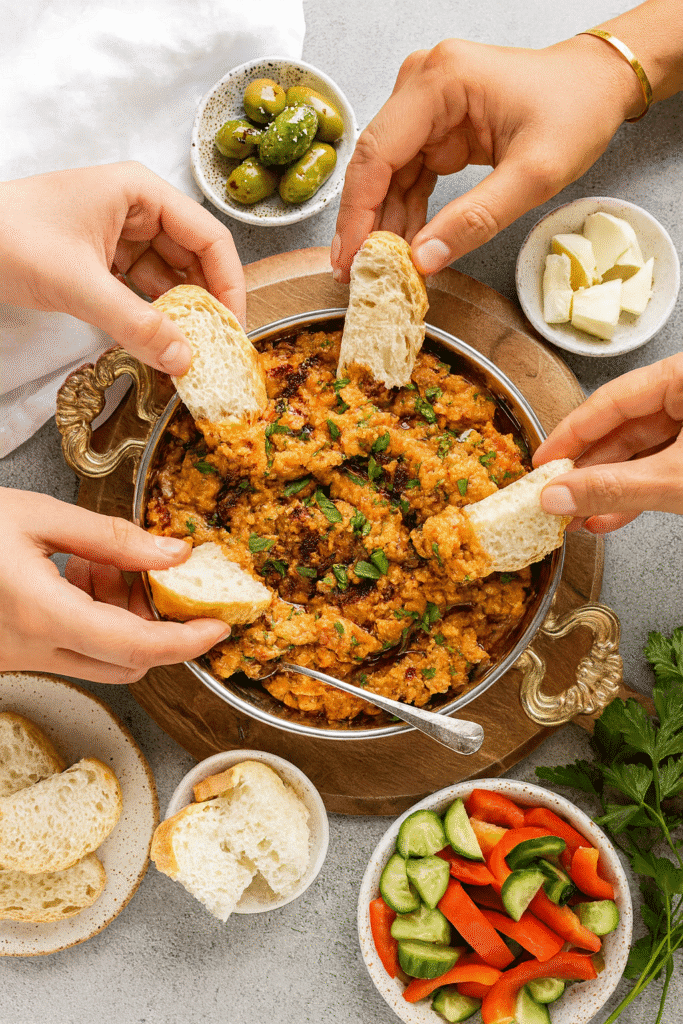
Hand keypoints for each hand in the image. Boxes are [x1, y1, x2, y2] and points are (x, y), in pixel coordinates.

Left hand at [0, 162, 245, 375]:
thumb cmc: (8, 237)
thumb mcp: (79, 284)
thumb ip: (135, 325)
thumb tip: (184, 360)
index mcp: (141, 192)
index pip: (209, 237)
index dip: (229, 284)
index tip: (234, 329)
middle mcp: (137, 208)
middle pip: (194, 259)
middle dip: (206, 304)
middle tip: (216, 349)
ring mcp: (120, 234)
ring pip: (169, 278)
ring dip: (180, 315)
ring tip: (190, 352)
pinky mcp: (102, 259)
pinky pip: (141, 290)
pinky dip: (152, 317)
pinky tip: (160, 343)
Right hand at [0, 488, 229, 683]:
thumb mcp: (34, 516)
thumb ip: (110, 536)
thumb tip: (173, 552)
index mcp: (39, 611)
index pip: (133, 646)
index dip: (185, 642)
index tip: (219, 627)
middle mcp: (30, 648)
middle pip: (126, 663)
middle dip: (154, 624)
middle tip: (144, 571)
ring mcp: (18, 658)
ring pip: (100, 659)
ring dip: (121, 619)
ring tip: (99, 561)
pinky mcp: (12, 655)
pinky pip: (70, 651)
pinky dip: (91, 621)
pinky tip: (74, 574)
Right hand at [331, 34, 642, 280]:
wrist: (600, 86)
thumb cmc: (576, 111)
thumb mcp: (534, 175)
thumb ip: (475, 220)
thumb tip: (421, 261)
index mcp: (439, 82)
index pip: (377, 154)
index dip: (358, 214)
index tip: (350, 260)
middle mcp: (422, 85)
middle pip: (374, 164)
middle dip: (364, 224)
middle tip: (356, 275)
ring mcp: (426, 105)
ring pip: (387, 175)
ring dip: (384, 224)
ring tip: (382, 270)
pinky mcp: (435, 126)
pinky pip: (407, 175)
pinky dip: (405, 213)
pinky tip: (406, 247)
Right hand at [533, 353, 682, 533]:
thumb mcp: (675, 478)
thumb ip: (615, 488)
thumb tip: (560, 495)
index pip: (610, 400)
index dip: (570, 434)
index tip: (543, 461)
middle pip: (622, 428)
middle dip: (587, 472)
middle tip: (555, 496)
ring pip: (640, 453)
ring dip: (606, 489)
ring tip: (576, 514)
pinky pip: (661, 468)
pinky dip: (635, 494)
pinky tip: (608, 516)